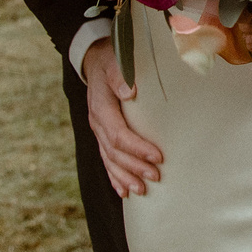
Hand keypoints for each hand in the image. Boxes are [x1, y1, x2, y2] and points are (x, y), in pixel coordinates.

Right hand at [83, 39, 163, 196]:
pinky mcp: (101, 134)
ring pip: (109, 159)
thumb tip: (129, 91)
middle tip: (156, 177)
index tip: (158, 156)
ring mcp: (97, 130)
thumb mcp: (114, 61)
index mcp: (101, 107)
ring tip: (142, 190)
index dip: (137, 148)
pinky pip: (106, 159)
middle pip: (115, 152)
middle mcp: (97, 122)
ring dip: (125, 176)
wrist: (94, 60)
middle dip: (135, 166)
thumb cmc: (111, 59)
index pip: (119, 134)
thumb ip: (120, 75)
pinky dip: (114, 176)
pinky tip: (124, 191)